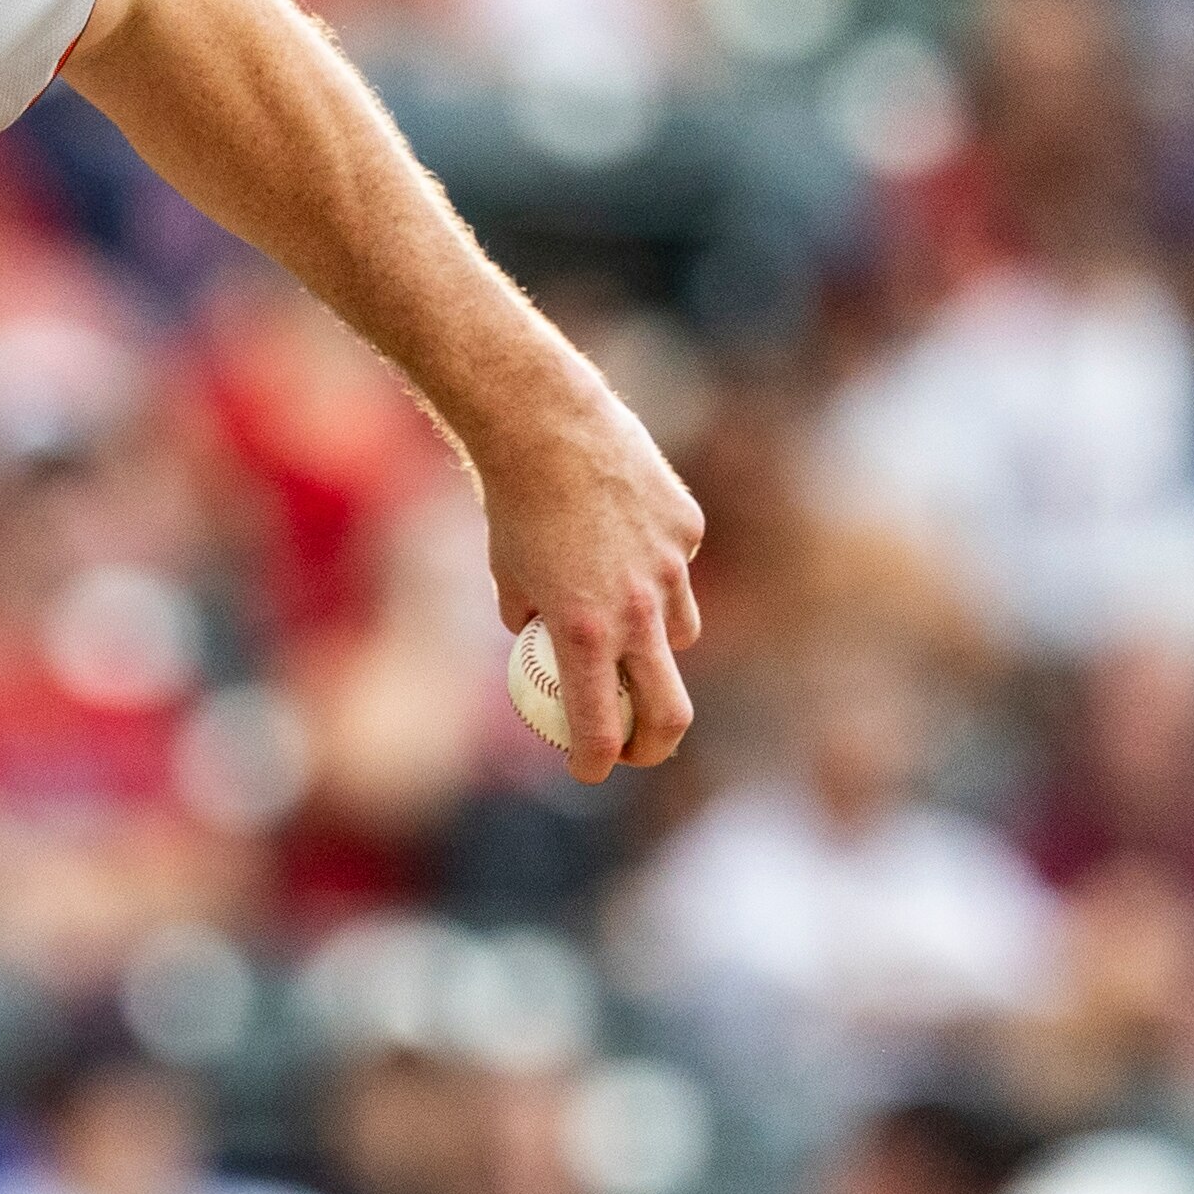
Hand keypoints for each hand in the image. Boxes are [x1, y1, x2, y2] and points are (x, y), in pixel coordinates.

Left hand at [471, 377, 702, 780]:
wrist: (544, 425)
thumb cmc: (511, 503)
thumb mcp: (507, 575)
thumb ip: (533, 619)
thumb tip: (544, 645)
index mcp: (583, 634)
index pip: (601, 728)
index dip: (596, 760)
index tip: (589, 768)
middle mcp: (636, 611)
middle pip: (670, 710)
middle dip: (655, 743)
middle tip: (638, 747)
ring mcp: (669, 570)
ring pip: (680, 633)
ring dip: (659, 646)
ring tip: (627, 629)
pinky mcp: (686, 528)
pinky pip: (677, 566)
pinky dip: (656, 568)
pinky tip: (623, 535)